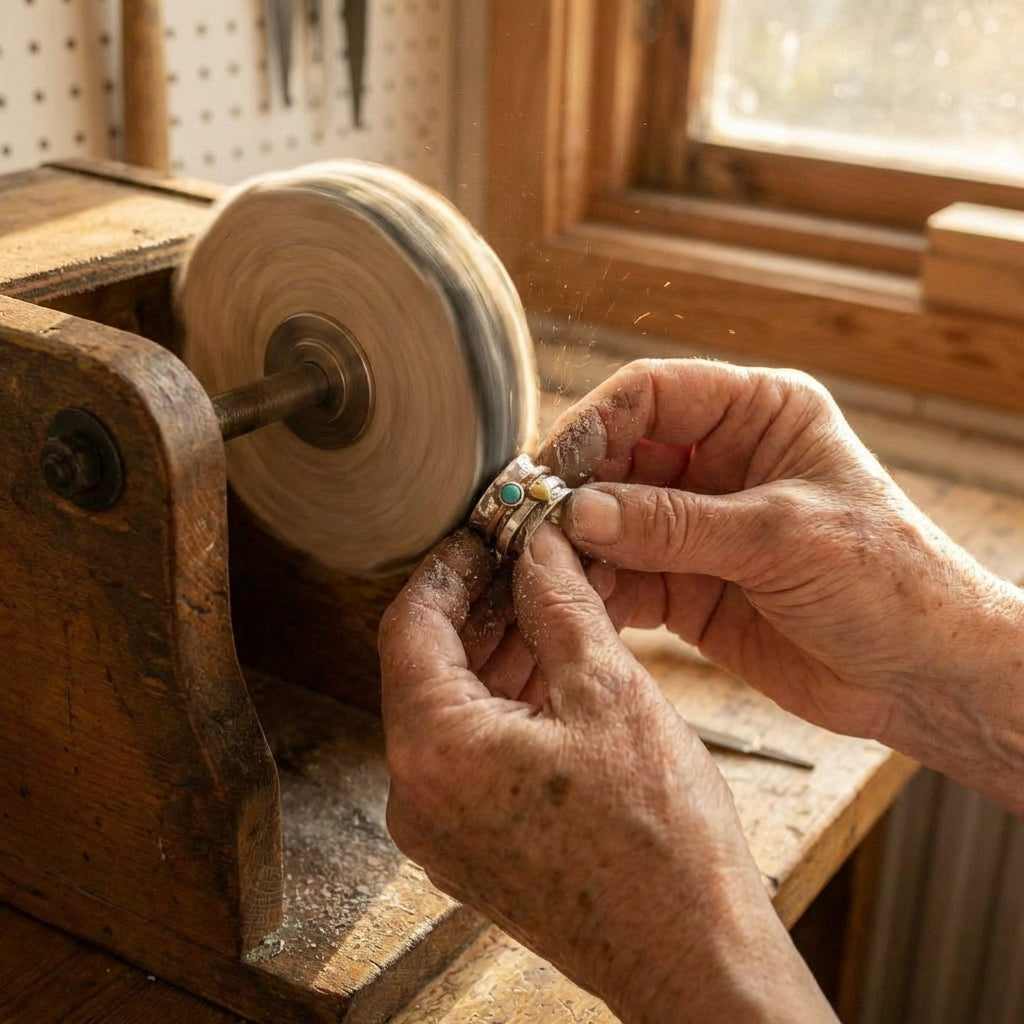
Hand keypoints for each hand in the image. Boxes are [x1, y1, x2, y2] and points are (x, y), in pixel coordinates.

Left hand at [380, 527, 834, 1022]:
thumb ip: (560, 605)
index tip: (482, 533)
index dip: (448, 568)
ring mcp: (444, 827)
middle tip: (525, 557)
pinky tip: (551, 664)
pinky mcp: (475, 845)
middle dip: (480, 604)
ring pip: (453, 707)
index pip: (410, 626)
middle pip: (427, 666)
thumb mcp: (611, 694)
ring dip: (497, 650)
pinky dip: (505, 701)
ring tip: (549, 602)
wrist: (693, 958)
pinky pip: (472, 751)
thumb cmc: (661, 845)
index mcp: (435, 752)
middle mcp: (418, 795)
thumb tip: (540, 547)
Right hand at [541, 358, 1023, 809]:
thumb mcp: (783, 538)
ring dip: (576, 546)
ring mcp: (701, 526)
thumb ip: (676, 525)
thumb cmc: (891, 582)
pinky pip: (624, 576)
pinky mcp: (690, 584)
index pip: (653, 395)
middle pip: (620, 458)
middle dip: (575, 492)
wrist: (927, 676)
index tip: (551, 471)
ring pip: (613, 521)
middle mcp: (722, 462)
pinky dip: (595, 588)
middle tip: (532, 528)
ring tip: (543, 571)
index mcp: (759, 415)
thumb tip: (579, 513)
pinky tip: (571, 602)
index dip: (594, 424)